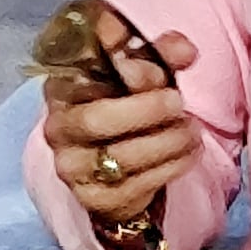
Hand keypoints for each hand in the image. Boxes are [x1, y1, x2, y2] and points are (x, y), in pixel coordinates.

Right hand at [35, 1, 202, 232]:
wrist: (112, 171)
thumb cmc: (125, 109)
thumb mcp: (140, 75)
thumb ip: (160, 56)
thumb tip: (184, 50)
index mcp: (61, 85)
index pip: (82, 66)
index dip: (119, 58)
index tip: (163, 54)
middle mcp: (58, 126)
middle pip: (96, 119)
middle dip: (145, 110)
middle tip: (178, 101)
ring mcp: (72, 166)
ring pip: (121, 156)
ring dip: (167, 141)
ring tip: (192, 130)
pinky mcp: (94, 199)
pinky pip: (137, 185)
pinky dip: (171, 166)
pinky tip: (190, 152)